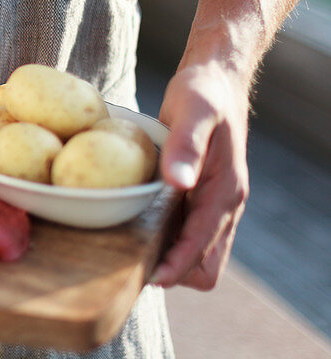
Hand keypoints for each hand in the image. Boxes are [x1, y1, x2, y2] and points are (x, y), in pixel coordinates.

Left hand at [151, 62, 250, 289]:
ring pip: (200, 255)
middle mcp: (226, 203)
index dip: (176, 265)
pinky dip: (170, 243)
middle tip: (132, 266)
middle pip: (206, 265)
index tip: (148, 278)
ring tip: (131, 253)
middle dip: (175, 272)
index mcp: (226, 190)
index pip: (203, 245)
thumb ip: (185, 145)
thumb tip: (178, 183)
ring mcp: (216, 203)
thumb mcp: (192, 110)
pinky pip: (191, 236)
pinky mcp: (203, 198)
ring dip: (172, 261)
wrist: (216, 80)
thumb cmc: (202, 92)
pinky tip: (139, 232)